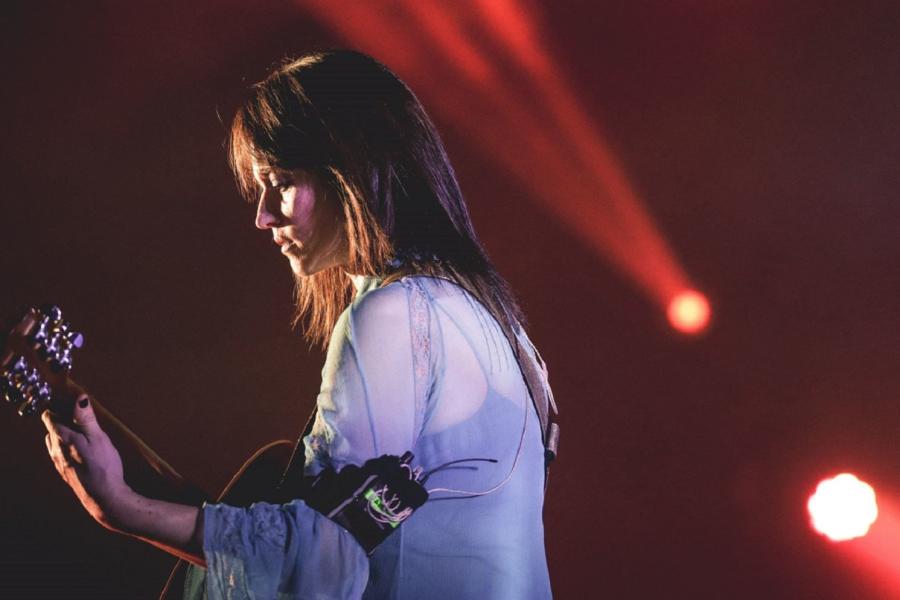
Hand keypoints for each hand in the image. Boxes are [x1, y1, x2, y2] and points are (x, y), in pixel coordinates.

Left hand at [42, 394, 130, 529]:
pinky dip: (69, 449)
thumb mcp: (98, 437)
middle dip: (63, 420)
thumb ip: (86, 417)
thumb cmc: (102, 465)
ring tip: (84, 435)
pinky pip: (61, 455)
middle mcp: (56, 450)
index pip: (48, 416)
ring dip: (66, 435)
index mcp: (62, 438)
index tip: (70, 403)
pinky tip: (84, 452)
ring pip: (55, 443)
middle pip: (51, 429)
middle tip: (82, 418)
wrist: (104, 496)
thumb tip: (79, 398)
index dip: (58, 407)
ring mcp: (59, 463)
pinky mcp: (66, 473)